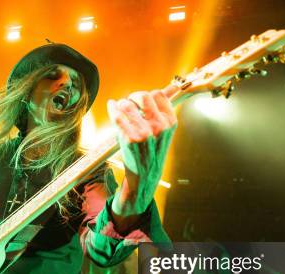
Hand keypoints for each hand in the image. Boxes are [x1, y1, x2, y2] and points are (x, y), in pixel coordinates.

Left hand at [107, 90, 176, 217]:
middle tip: (129, 104)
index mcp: (170, 122)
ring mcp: (144, 133)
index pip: (158, 95)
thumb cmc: (152, 150)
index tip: (141, 103)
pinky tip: (112, 106)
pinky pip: (117, 115)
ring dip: (121, 104)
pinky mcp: (130, 138)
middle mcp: (159, 126)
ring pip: (127, 104)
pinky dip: (112, 108)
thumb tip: (173, 87)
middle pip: (143, 95)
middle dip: (133, 97)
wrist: (145, 175)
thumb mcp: (164, 131)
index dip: (147, 96)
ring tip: (120, 109)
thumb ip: (164, 110)